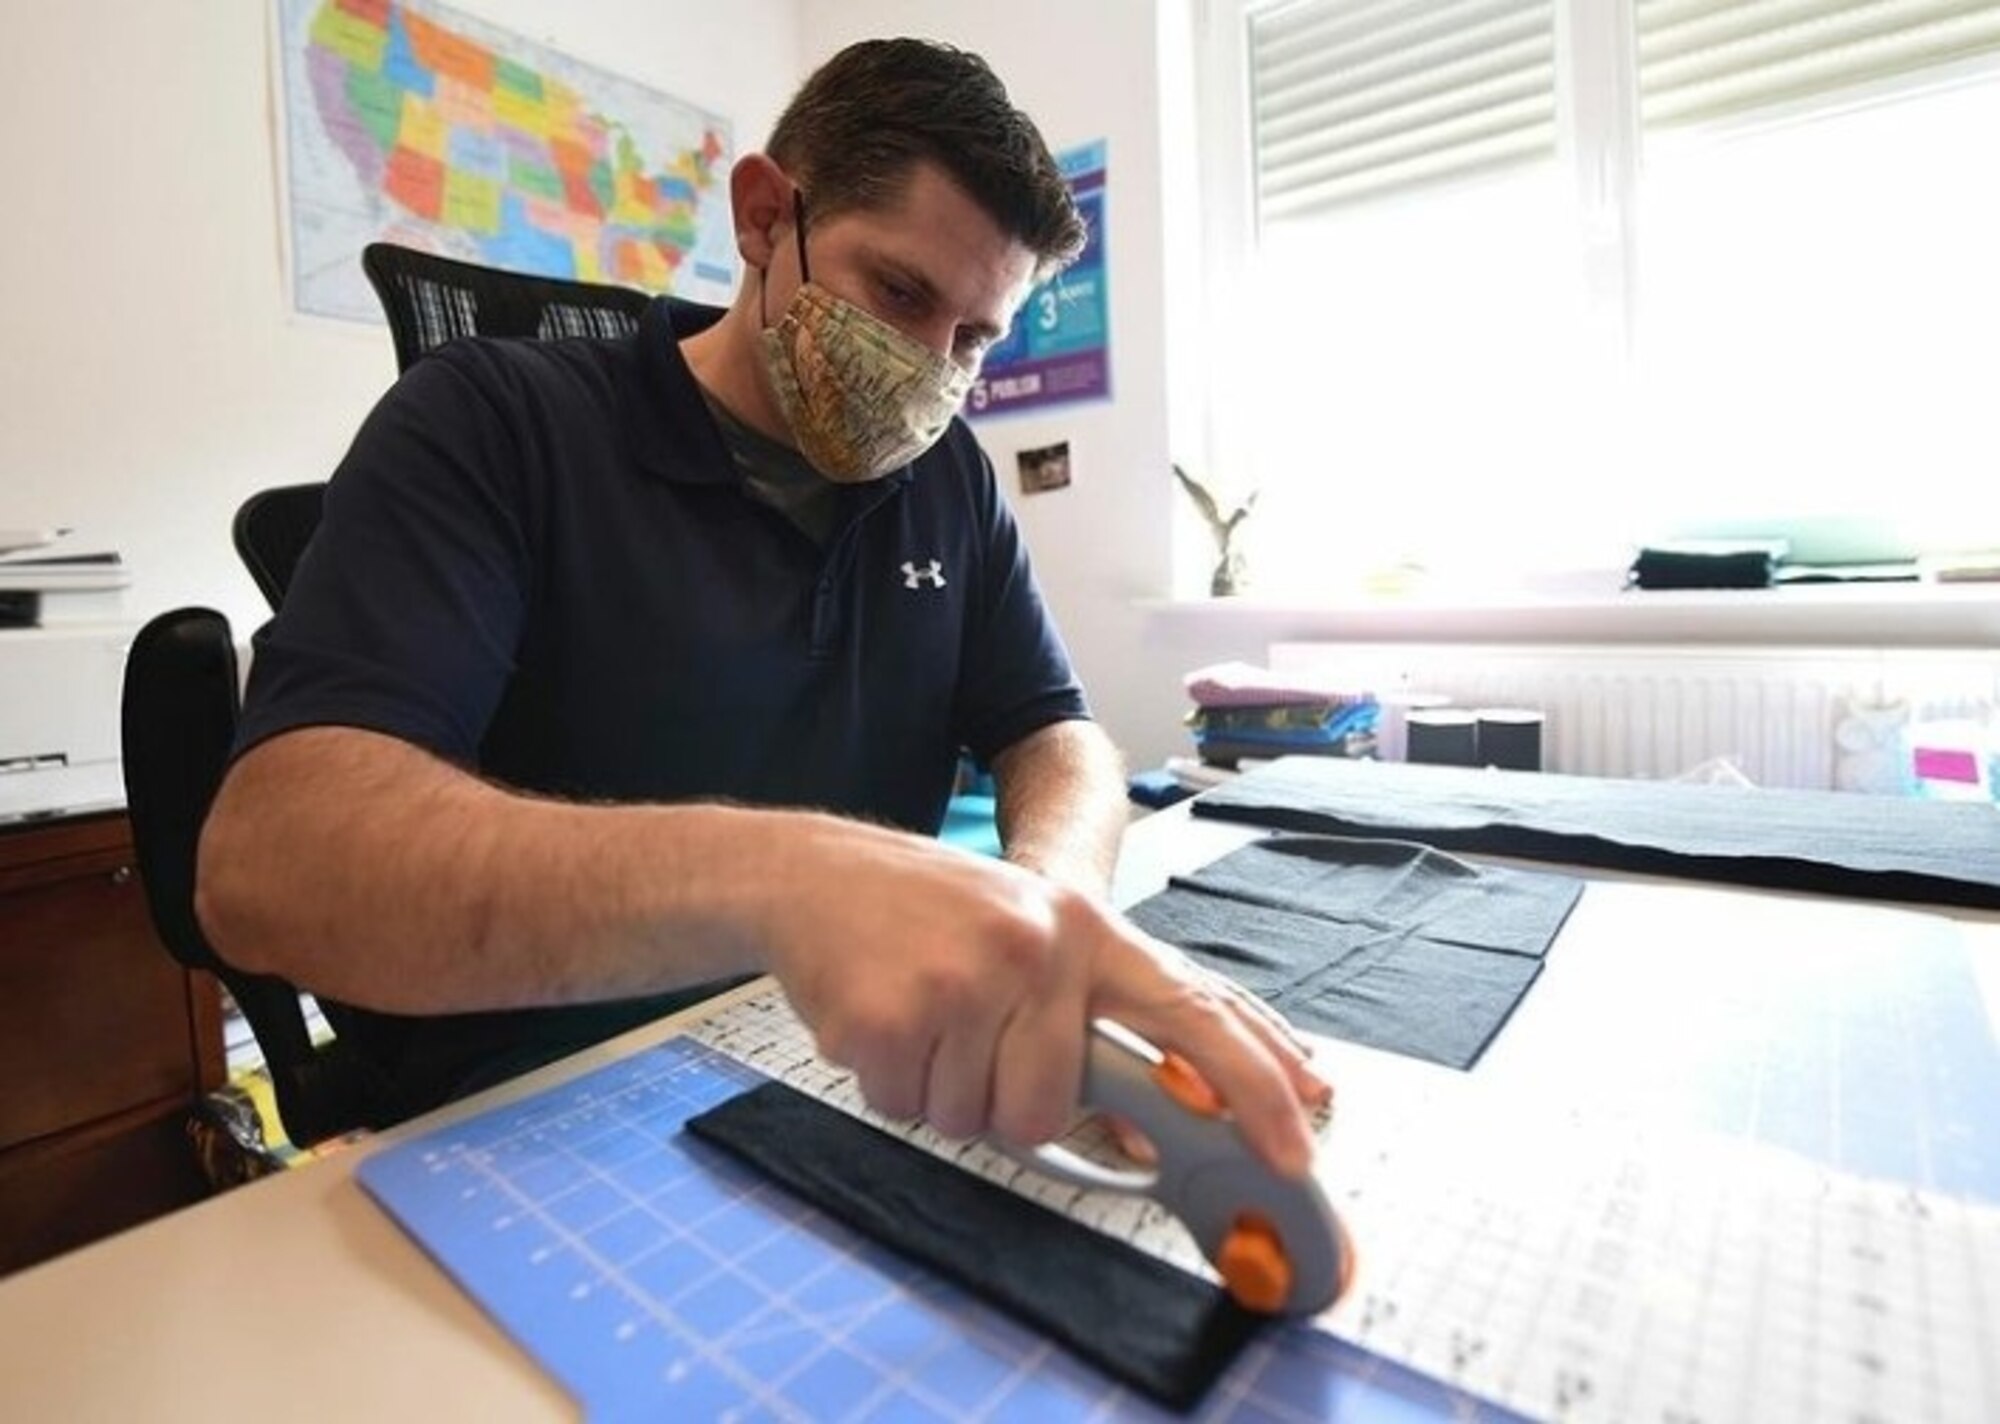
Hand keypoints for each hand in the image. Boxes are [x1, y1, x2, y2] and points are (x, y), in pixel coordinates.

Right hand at [758, 815, 1326, 1177]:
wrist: (817, 873)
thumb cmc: (935, 917)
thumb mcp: (1033, 941)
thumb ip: (1097, 1022)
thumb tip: (1150, 1130)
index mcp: (1087, 929)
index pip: (1194, 1010)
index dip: (1254, 1085)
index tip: (1297, 1149)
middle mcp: (1039, 947)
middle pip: (1048, 1111)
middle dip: (999, 1099)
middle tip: (964, 1034)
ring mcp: (964, 978)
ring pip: (973, 1119)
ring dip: (938, 1090)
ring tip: (920, 1013)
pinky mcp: (893, 1013)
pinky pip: (906, 1109)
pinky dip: (887, 1082)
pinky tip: (877, 1017)